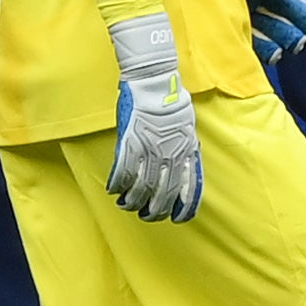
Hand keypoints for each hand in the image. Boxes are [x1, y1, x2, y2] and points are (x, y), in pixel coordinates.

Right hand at [109, 64, 203, 221]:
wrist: (155, 85)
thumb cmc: (174, 106)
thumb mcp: (189, 131)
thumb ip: (186, 151)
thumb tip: (186, 170)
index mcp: (188, 152)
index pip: (190, 187)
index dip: (185, 207)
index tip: (178, 219)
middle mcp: (171, 154)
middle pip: (164, 193)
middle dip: (155, 210)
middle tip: (148, 216)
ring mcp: (150, 150)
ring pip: (142, 188)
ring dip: (133, 201)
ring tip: (129, 205)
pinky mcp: (130, 143)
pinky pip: (123, 172)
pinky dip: (118, 185)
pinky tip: (114, 190)